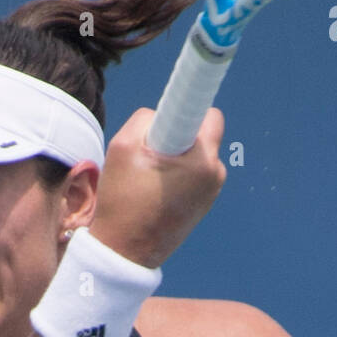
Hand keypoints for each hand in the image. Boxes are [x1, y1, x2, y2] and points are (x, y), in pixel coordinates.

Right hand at [88, 107, 226, 268]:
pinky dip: (178, 174)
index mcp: (201, 159)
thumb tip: (162, 116)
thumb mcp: (121, 147)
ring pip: (198, 152)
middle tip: (152, 148)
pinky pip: (194, 173)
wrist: (125, 255)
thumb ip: (145, 119)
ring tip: (149, 177)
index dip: (196, 95)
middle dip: (180, 130)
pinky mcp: (204, 205)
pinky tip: (155, 191)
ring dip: (178, 155)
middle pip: (203, 130)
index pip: (208, 113)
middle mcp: (214, 173)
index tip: (197, 81)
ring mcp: (212, 192)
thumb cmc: (122, 202)